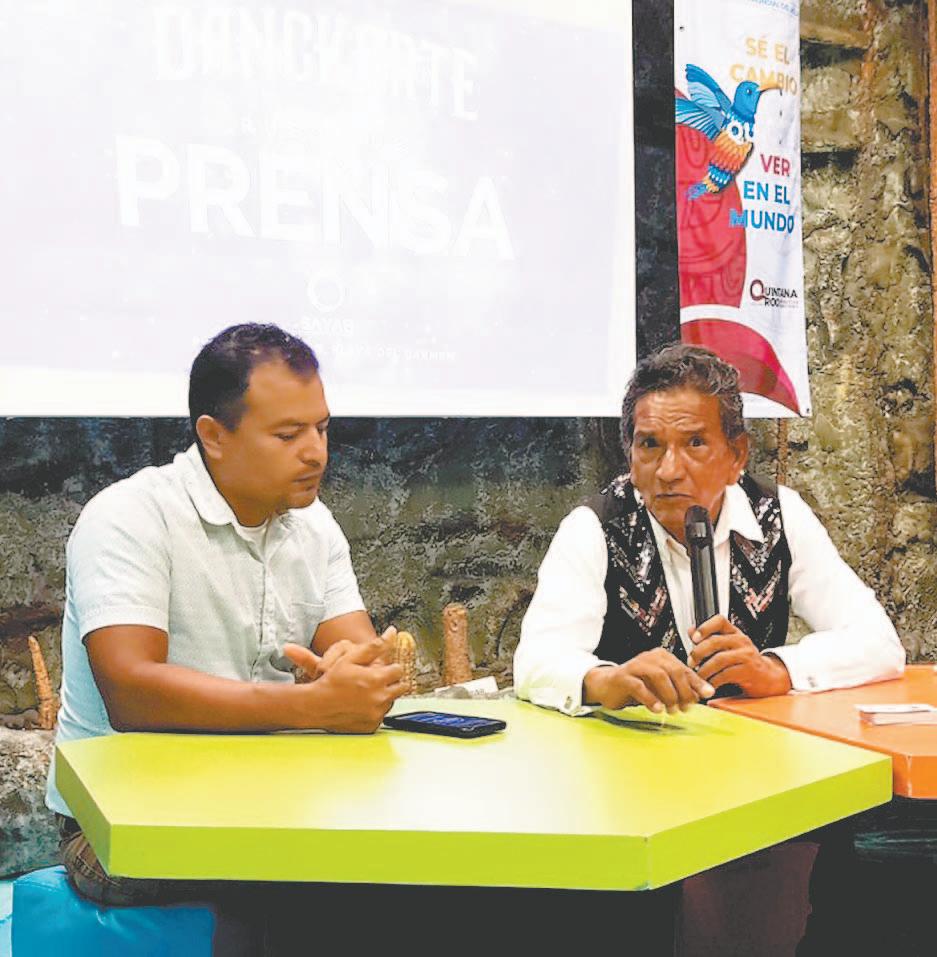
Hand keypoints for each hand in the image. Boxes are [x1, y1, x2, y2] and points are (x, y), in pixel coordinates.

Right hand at [284, 629, 405, 732]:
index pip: (399, 670)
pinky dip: (375, 710)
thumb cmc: (331, 681)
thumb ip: (374, 646)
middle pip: (401, 687)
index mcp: (376, 679)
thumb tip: (391, 633)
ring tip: (367, 692)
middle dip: (392, 681)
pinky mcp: (371, 725)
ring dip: (384, 695)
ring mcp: (376, 713)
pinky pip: (382, 715)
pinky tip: (362, 704)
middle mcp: (379, 697)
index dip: (391, 668)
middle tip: (377, 680)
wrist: (316, 706)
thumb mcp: (350, 658)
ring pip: (392, 701)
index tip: (383, 669)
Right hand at [584, 648, 714, 713]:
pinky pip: (639, 686)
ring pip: (658, 675)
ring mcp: (635, 666)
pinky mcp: (623, 677)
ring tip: (672, 710)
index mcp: (661, 657)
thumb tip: (701, 695)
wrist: (607, 685)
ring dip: (669, 695)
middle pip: (673, 670)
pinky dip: (650, 699)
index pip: (684, 668)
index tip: (708, 694)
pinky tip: (657, 709)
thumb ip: (680, 688)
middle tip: (687, 707)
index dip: (697, 682)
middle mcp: (649, 658)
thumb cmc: (637, 685)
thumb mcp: (661, 686)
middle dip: (684, 690)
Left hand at [687, 615, 791, 697]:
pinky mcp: (749, 671)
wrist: (768, 678)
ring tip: (698, 676)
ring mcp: (746, 655)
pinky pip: (726, 675)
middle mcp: (741, 641)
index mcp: (734, 632)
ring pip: (719, 659)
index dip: (704, 627)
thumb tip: (691, 630)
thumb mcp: (728, 647)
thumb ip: (710, 639)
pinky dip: (714, 681)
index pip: (719, 620)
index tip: (694, 638)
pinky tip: (710, 684)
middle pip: (715, 641)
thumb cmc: (745, 662)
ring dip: (704, 670)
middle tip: (690, 663)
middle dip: (698, 653)